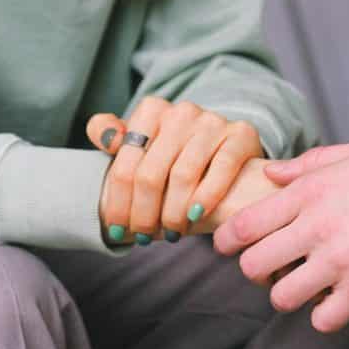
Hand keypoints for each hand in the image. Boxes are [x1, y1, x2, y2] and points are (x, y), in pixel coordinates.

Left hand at [88, 97, 263, 242]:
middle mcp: (181, 112)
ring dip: (173, 214)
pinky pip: (221, 169)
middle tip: (143, 238)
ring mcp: (212, 122)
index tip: (116, 230)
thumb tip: (107, 137)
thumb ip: (111, 135)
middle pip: (151, 174)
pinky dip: (206, 197)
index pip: (125, 165)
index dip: (118, 203)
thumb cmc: (174, 154)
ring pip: (183, 176)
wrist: (226, 148)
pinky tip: (195, 217)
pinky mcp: (241, 134)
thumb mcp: (140, 142)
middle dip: (144, 214)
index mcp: (151, 110)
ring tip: (171, 233)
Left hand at [214, 137, 348, 331]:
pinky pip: (323, 318)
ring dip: (292, 296)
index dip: (228, 240)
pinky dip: (329, 315)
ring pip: (282, 297)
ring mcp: (339, 259)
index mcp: (314, 188)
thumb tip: (273, 172)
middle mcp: (318, 224)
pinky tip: (342, 304)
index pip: (246, 223)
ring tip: (309, 289)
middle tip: (274, 271)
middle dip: (258, 272)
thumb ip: (315, 163)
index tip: (229, 248)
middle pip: (253, 265)